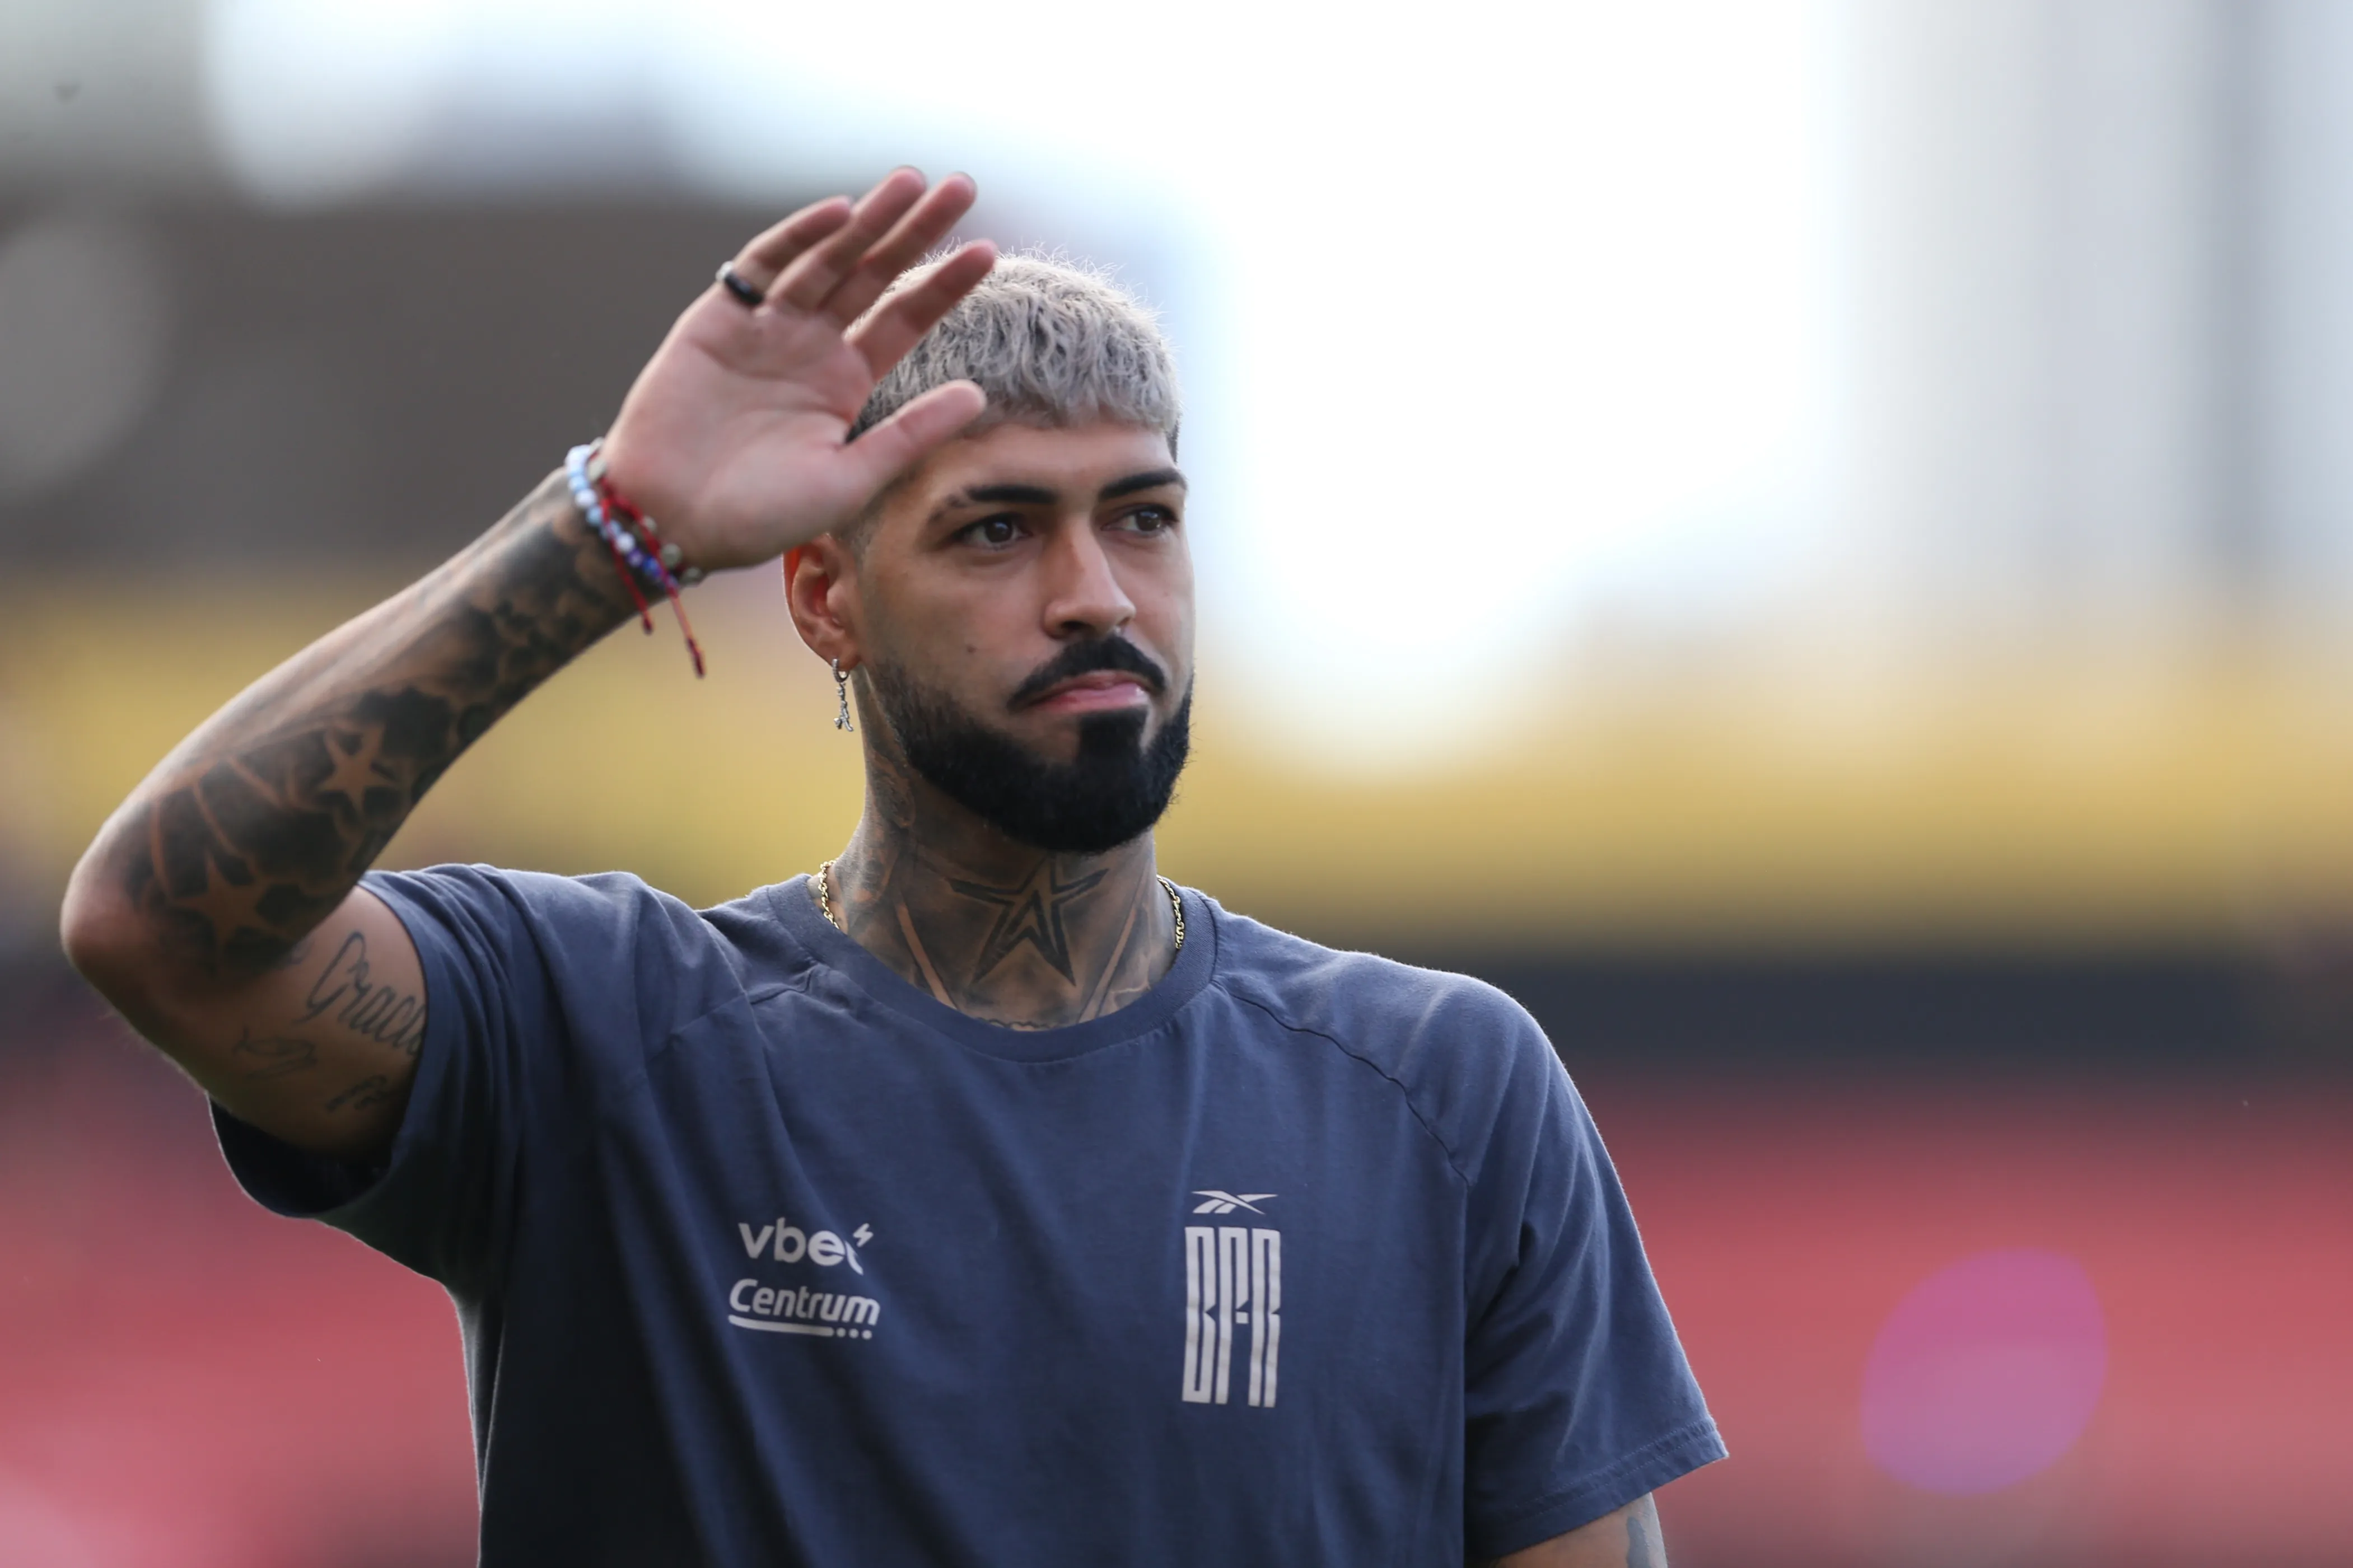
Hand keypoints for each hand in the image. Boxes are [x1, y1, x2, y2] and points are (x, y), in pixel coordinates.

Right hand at [597, 169, 995, 571]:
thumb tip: (978, 395)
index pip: (906, 319)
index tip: (988, 250)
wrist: (671, 521)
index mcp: (846, 383)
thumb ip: (911, 434)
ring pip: (826, 260)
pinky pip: (764, 267)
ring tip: (910, 182)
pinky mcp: (720, 318)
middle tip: (960, 187)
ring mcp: (766, 327)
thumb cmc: (761, 515)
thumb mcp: (851, 479)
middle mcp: (811, 347)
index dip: (945, 285)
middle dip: (915, 231)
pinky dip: (799, 239)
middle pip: (873, 275)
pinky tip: (839, 213)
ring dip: (866, 221)